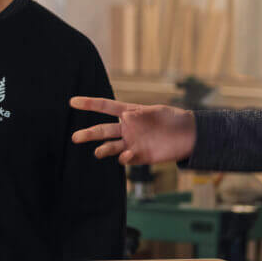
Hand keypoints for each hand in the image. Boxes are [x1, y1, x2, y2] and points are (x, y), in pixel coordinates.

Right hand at [70, 97, 196, 164]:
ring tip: (97, 152)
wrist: (188, 136)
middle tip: (75, 137)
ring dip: (103, 149)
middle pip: (103, 130)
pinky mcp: (139, 156)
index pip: (105, 106)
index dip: (89, 104)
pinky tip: (125, 156)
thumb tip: (125, 117)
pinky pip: (126, 158)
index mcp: (129, 112)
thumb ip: (140, 115)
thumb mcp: (157, 111)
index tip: (72, 102)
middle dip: (89, 133)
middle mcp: (127, 128)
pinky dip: (124, 158)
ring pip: (111, 146)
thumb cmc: (173, 118)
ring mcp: (132, 143)